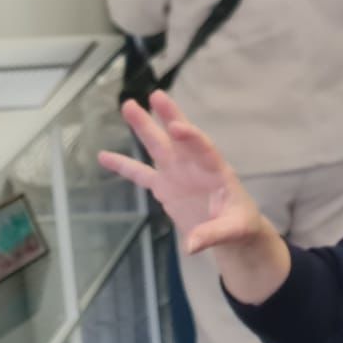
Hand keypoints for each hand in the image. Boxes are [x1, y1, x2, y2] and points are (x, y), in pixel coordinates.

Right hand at [99, 93, 289, 301]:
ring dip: (144, 127)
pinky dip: (122, 165)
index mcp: (217, 171)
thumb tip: (192, 245)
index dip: (192, 138)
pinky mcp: (164, 186)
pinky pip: (140, 174)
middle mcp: (195, 166)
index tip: (179, 126)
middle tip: (155, 96)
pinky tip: (103, 155)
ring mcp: (177, 173)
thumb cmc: (239, 224)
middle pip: (180, 138)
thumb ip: (213, 235)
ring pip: (158, 146)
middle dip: (169, 116)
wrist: (232, 230)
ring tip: (128, 105)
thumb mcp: (234, 230)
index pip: (205, 149)